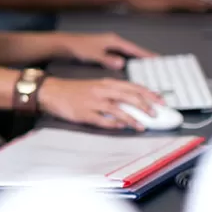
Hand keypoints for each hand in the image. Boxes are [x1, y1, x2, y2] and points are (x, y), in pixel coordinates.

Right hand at [38, 76, 164, 130]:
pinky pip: (103, 120)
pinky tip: (122, 128)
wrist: (51, 92)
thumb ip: (113, 92)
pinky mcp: (84, 113)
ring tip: (142, 126)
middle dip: (145, 106)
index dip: (149, 94)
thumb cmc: (73, 90)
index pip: (133, 87)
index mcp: (106, 83)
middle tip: (155, 115)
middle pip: (129, 97)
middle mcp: (102, 91)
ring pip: (118, 110)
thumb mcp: (96, 86)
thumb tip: (131, 101)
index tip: (161, 101)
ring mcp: (93, 102)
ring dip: (133, 119)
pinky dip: (114, 124)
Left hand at [58, 32, 154, 69]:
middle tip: (157, 62)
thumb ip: (108, 59)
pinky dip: (127, 58)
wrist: (65, 44)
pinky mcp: (104, 48)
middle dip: (145, 55)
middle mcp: (113, 40)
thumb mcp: (94, 55)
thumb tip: (121, 63)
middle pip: (133, 49)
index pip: (134, 48)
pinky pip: (120, 53)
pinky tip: (129, 63)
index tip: (157, 59)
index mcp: (113, 40)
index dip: (146, 54)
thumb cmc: (79, 47)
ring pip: (127, 51)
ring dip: (136, 57)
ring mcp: (109, 44)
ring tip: (147, 64)